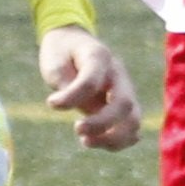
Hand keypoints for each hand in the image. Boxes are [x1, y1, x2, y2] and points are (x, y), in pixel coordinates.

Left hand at [38, 26, 141, 150]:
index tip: (51, 103)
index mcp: (99, 57)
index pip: (91, 82)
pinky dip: (118, 141)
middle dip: (101, 124)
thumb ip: (64, 84)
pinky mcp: (124, 106)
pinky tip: (95, 141)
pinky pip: (131, 128)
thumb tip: (71, 110)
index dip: (71, 98)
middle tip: (77, 129)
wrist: (74, 43)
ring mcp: (125, 90)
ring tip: (85, 141)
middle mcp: (118, 74)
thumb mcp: (55, 63)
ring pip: (133, 120)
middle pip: (124, 104)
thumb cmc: (62, 54)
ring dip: (113, 138)